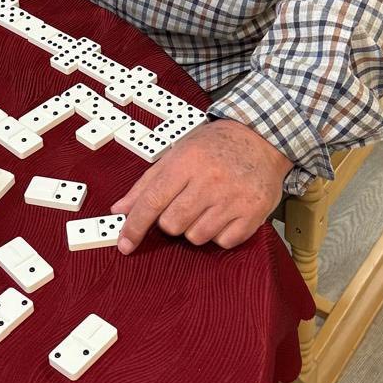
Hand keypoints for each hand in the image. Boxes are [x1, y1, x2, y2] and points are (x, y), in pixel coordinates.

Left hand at [112, 120, 290, 252]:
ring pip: (196, 237)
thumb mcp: (178, 153)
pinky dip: (219, 234)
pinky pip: (222, 242)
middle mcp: (210, 181)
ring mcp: (233, 199)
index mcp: (187, 162)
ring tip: (207, 206)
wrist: (262, 138)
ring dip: (196, 228)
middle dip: (171, 221)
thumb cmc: (216, 146)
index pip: (152, 201)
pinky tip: (224, 214)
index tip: (125, 243)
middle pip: (172, 224)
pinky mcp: (253, 214)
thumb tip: (121, 209)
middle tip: (185, 203)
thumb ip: (147, 183)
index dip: (135, 226)